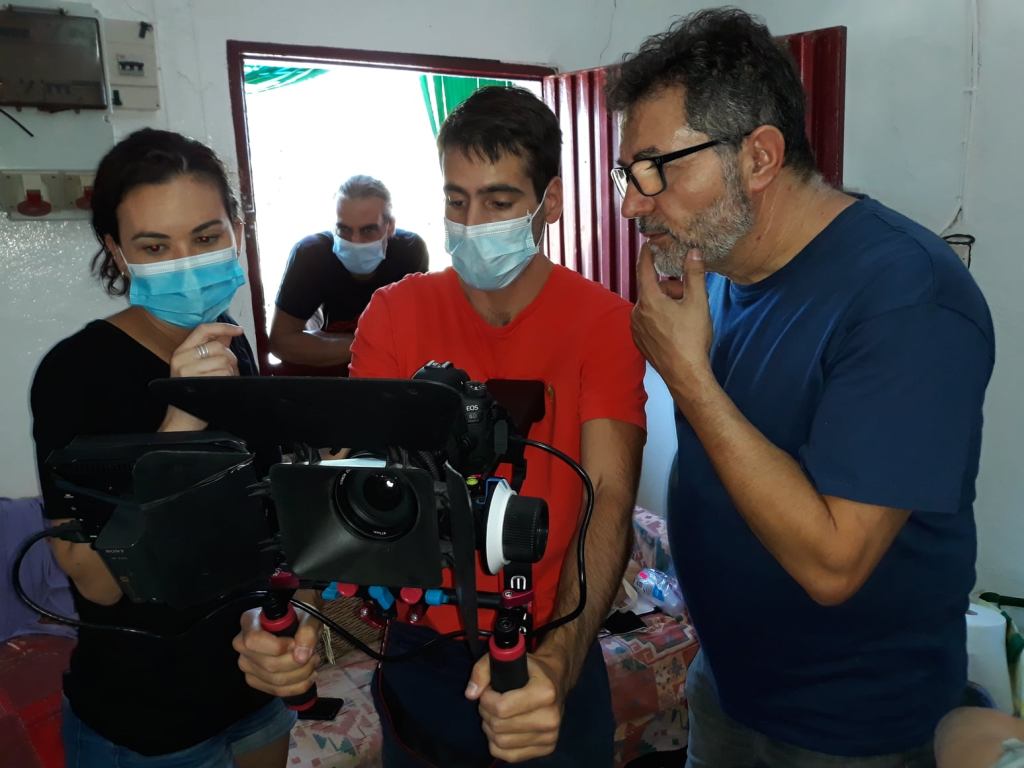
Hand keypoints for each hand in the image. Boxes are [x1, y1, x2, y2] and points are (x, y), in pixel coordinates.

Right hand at [160, 323, 243, 430]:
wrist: (181, 419)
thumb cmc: (191, 392)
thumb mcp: (195, 367)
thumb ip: (211, 348)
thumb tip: (228, 334)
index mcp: (180, 352)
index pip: (202, 330)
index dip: (222, 327)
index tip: (238, 330)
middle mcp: (181, 359)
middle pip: (219, 347)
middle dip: (230, 357)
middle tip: (228, 369)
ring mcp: (188, 371)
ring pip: (224, 360)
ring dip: (231, 370)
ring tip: (224, 379)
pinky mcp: (198, 381)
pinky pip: (225, 373)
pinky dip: (230, 378)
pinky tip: (223, 385)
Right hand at [232, 607, 320, 697]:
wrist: (298, 627)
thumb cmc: (299, 618)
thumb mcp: (309, 616)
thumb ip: (308, 631)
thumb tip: (301, 656)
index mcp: (250, 621)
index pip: (254, 639)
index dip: (277, 646)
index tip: (295, 644)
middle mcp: (242, 643)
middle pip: (268, 664)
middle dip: (297, 663)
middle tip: (313, 654)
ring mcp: (247, 664)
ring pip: (275, 680)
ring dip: (301, 674)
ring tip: (312, 662)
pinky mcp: (255, 680)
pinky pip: (276, 690)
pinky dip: (298, 686)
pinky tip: (307, 674)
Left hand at [466, 651, 565, 762]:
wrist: (555, 680)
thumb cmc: (528, 670)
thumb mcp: (505, 658)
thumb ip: (482, 670)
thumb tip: (471, 694)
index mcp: (545, 692)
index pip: (501, 708)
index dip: (486, 699)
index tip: (488, 690)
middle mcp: (551, 717)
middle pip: (499, 727)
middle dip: (486, 713)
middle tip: (489, 702)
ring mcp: (550, 736)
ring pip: (501, 742)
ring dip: (490, 729)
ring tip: (495, 714)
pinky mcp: (547, 748)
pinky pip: (508, 755)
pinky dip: (497, 743)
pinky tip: (502, 729)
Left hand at [631, 244, 713, 390]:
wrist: (685, 374)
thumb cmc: (692, 339)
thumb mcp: (698, 302)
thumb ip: (694, 274)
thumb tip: (693, 252)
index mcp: (649, 300)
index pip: (644, 269)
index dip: (647, 254)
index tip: (649, 244)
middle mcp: (637, 313)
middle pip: (653, 289)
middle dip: (670, 288)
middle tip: (689, 297)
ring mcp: (636, 328)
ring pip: (651, 305)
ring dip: (666, 304)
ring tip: (685, 316)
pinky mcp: (639, 341)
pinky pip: (648, 320)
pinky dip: (660, 318)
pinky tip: (676, 329)